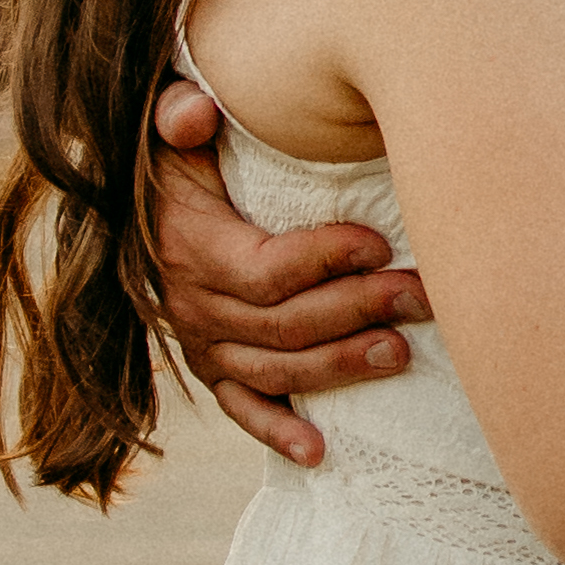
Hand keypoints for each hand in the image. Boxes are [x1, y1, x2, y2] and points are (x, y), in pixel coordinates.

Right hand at [145, 72, 432, 465]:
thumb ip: (182, 117)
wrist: (143, 211)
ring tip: (401, 353)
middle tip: (422, 296)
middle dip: (358, 309)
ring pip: (276, 368)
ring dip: (339, 367)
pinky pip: (244, 410)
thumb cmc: (184, 163)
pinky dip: (278, 433)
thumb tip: (195, 113)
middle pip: (284, 322)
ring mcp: (203, 346)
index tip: (380, 244)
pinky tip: (320, 451)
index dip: (324, 260)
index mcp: (191, 247)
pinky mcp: (214, 373)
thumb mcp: (175, 133)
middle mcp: (193, 305)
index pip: (265, 269)